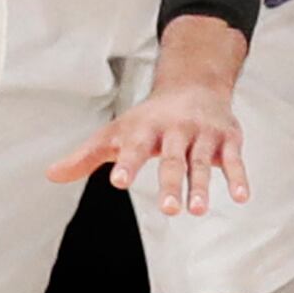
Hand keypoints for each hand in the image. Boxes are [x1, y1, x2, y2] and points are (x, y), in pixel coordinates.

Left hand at [47, 20, 248, 215]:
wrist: (193, 83)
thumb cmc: (150, 117)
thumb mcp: (117, 132)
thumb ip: (86, 156)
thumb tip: (52, 174)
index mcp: (145, 128)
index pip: (134, 147)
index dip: (128, 164)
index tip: (119, 181)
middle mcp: (174, 129)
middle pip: (172, 158)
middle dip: (170, 183)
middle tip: (169, 210)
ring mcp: (202, 134)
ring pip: (201, 161)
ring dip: (201, 185)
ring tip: (196, 210)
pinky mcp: (226, 139)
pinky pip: (233, 159)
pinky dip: (238, 177)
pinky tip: (241, 197)